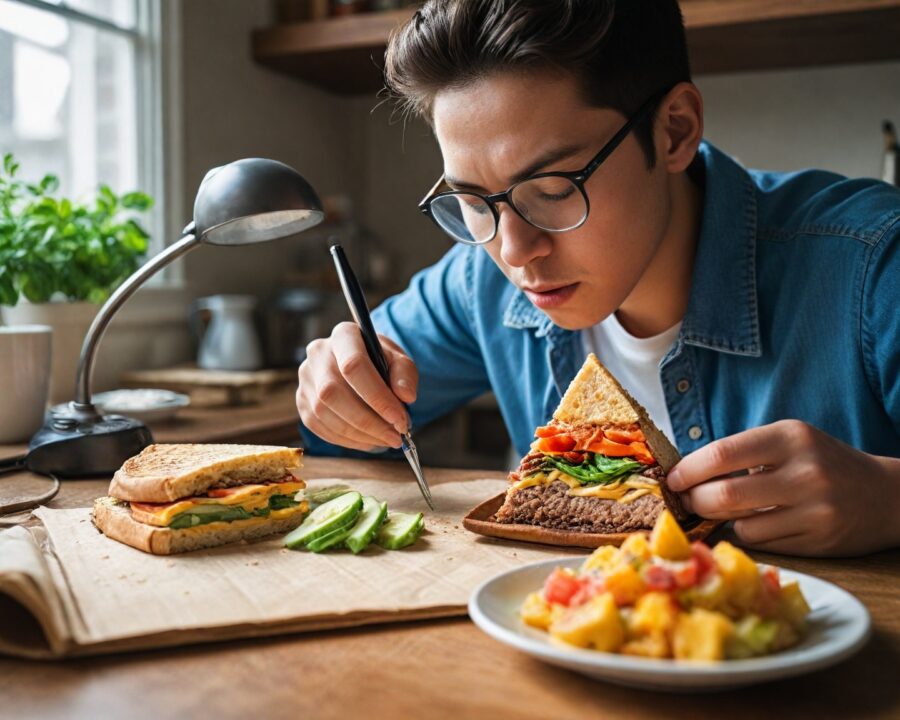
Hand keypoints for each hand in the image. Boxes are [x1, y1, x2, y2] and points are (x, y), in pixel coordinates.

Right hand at [296, 322, 417, 451]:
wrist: (361, 364)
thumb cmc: (380, 361)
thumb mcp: (399, 360)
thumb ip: (405, 375)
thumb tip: (406, 396)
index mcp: (344, 336)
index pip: (354, 365)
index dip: (377, 396)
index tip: (398, 419)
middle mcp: (317, 353)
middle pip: (333, 392)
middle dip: (367, 421)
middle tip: (394, 436)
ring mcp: (306, 378)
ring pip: (323, 412)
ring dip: (358, 434)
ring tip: (385, 440)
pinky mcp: (302, 401)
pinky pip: (318, 426)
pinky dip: (345, 439)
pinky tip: (368, 441)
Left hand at [666, 420, 899, 556]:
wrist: (885, 495)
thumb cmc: (820, 462)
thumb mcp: (786, 441)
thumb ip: (741, 452)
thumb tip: (683, 472)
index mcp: (790, 437)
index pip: (721, 454)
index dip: (688, 470)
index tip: (672, 479)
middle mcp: (805, 472)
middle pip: (724, 496)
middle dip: (695, 501)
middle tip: (687, 500)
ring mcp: (814, 510)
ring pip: (741, 526)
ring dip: (722, 521)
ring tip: (725, 510)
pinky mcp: (819, 542)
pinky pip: (763, 544)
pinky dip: (749, 534)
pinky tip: (757, 523)